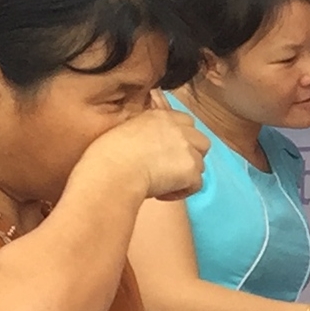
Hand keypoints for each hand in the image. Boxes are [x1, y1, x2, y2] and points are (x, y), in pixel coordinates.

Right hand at [94, 97, 209, 201]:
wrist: (112, 170)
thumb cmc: (108, 155)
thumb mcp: (126, 130)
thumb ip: (146, 133)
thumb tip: (152, 147)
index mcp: (160, 116)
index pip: (186, 122)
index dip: (181, 139)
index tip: (167, 152)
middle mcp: (177, 129)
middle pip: (201, 142)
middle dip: (191, 156)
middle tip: (172, 169)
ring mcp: (187, 148)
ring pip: (200, 164)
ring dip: (186, 175)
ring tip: (163, 184)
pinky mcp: (191, 169)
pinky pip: (196, 185)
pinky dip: (182, 192)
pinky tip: (161, 194)